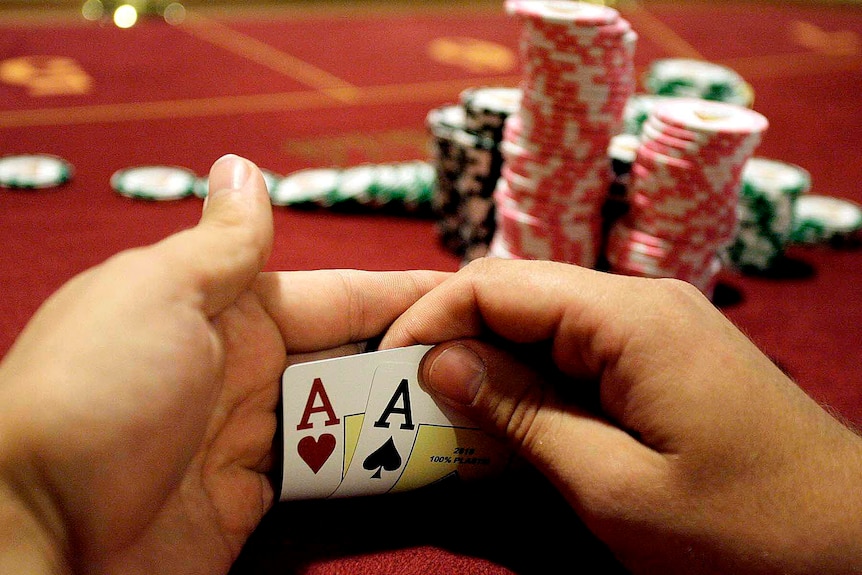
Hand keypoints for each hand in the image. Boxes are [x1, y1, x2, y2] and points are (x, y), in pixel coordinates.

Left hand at [0, 155, 445, 574]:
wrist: (38, 530)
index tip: (470, 297)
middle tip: (493, 364)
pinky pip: (323, 472)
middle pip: (349, 356)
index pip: (336, 294)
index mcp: (224, 309)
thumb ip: (221, 243)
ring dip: (400, 413)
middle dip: (416, 357)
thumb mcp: (159, 294)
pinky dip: (368, 466)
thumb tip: (244, 167)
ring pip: (344, 414)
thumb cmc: (97, 393)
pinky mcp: (249, 498)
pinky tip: (415, 459)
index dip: (403, 296)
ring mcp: (246, 436)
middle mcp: (241, 367)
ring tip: (475, 412)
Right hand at [381, 258, 861, 574]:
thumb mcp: (613, 486)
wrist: (854, 543)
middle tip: (406, 397)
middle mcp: (640, 299)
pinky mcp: (664, 354)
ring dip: (491, 360)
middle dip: (454, 337)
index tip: (384, 371)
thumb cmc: (740, 526)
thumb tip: (439, 362)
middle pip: (518, 294)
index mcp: (627, 315)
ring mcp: (657, 323)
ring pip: (544, 321)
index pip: (496, 284)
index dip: (429, 318)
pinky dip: (533, 377)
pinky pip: (579, 347)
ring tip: (448, 412)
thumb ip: (519, 415)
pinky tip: (513, 417)